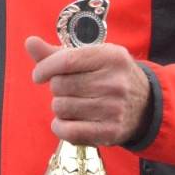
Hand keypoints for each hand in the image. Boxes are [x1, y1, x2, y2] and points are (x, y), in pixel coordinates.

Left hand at [25, 36, 151, 146]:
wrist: (145, 106)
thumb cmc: (110, 76)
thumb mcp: (92, 58)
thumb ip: (57, 53)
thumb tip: (29, 42)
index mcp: (110, 56)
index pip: (66, 61)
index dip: (44, 68)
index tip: (38, 75)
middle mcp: (114, 82)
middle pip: (60, 85)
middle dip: (56, 87)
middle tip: (69, 89)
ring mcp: (114, 109)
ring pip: (61, 108)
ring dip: (60, 107)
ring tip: (74, 104)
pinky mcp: (110, 132)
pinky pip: (69, 132)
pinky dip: (60, 127)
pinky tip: (66, 122)